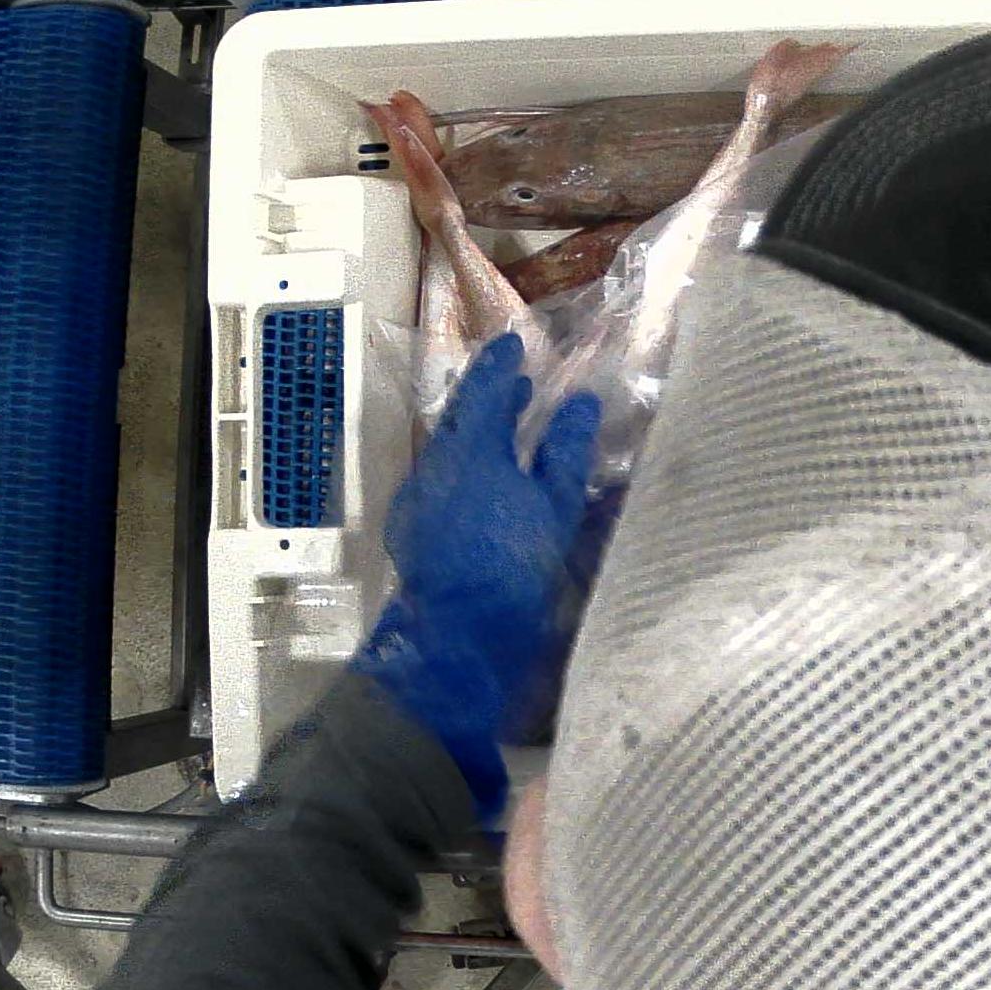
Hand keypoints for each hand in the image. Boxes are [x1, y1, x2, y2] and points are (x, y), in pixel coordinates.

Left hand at [353, 333, 600, 819]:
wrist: (454, 644)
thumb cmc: (511, 571)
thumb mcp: (554, 508)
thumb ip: (564, 452)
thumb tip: (577, 403)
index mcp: (467, 450)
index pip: (485, 390)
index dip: (503, 364)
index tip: (518, 345)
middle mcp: (433, 467)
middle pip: (459, 419)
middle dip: (488, 398)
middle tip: (516, 382)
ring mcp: (417, 501)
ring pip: (449, 452)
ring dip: (477, 436)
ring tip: (506, 432)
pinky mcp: (413, 534)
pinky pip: (441, 483)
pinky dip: (465, 470)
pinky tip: (485, 486)